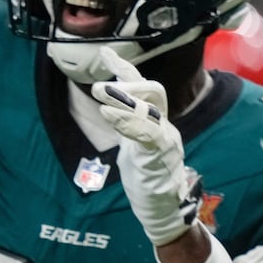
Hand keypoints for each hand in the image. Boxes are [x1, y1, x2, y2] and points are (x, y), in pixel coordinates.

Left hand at [90, 47, 202, 245]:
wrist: (162, 209)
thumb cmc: (146, 175)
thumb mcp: (132, 143)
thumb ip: (125, 121)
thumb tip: (109, 102)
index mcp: (156, 121)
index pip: (144, 88)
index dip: (125, 69)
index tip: (105, 54)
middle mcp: (165, 126)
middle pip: (155, 92)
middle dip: (127, 84)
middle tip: (96, 86)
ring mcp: (167, 142)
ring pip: (152, 111)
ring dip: (124, 102)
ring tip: (99, 99)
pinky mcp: (161, 158)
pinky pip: (150, 135)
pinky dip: (130, 123)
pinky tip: (111, 116)